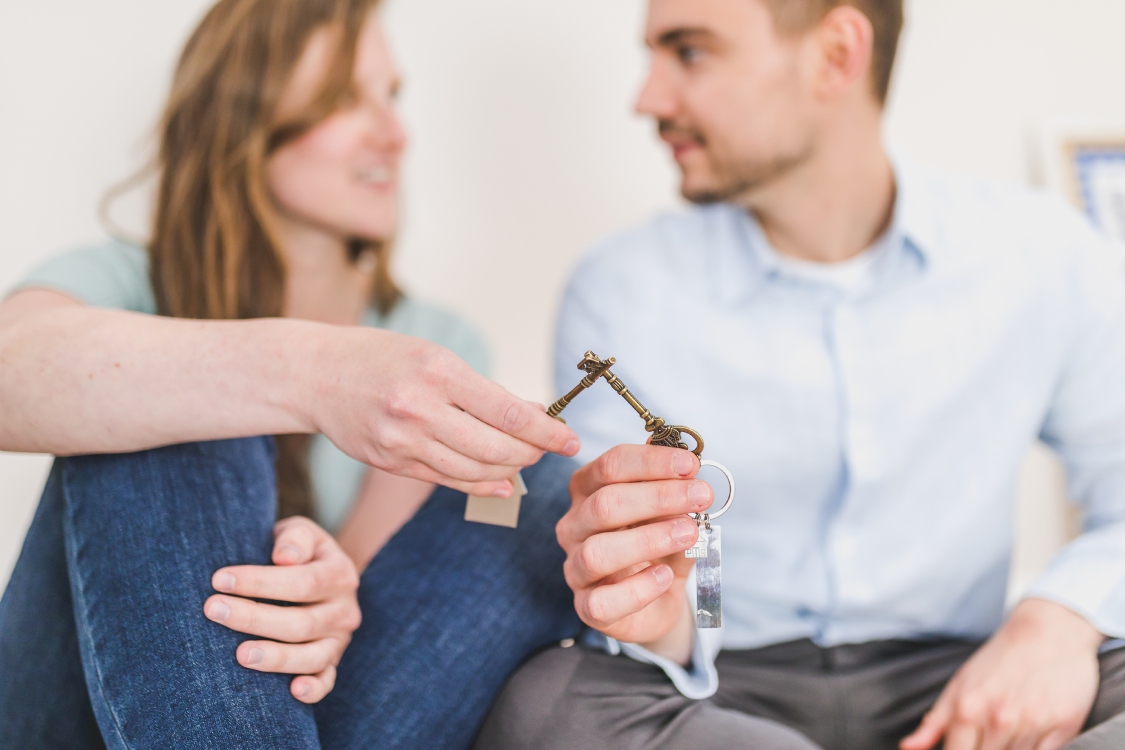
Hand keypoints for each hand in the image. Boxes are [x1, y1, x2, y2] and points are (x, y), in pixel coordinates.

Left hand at [204, 517, 361, 703]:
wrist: (318, 573)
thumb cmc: (298, 552)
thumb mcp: (300, 533)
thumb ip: (294, 538)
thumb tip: (284, 557)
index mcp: (340, 574)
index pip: (302, 582)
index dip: (260, 582)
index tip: (220, 579)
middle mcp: (345, 610)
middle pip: (302, 622)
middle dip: (254, 618)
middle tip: (213, 610)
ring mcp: (339, 641)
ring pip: (313, 656)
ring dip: (276, 657)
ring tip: (239, 655)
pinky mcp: (332, 664)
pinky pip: (327, 681)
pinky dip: (314, 690)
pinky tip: (293, 691)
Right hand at [306, 329, 579, 496]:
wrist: (315, 374)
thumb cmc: (382, 358)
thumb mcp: (435, 357)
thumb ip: (482, 390)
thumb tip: (534, 414)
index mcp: (438, 372)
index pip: (507, 412)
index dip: (546, 431)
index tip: (571, 440)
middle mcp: (419, 409)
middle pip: (495, 447)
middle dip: (531, 452)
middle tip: (549, 449)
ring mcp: (402, 441)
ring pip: (474, 470)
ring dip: (509, 469)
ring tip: (525, 460)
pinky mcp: (390, 463)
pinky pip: (447, 481)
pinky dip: (481, 484)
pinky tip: (501, 482)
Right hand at [556, 445, 711, 658]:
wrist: (659, 600)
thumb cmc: (659, 547)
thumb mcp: (670, 512)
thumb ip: (674, 489)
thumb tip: (687, 463)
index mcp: (588, 491)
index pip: (610, 466)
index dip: (651, 462)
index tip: (691, 465)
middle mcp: (574, 526)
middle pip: (605, 503)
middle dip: (659, 496)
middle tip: (701, 496)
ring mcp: (576, 568)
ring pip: (598, 551)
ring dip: (649, 539)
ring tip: (689, 533)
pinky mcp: (587, 607)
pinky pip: (603, 601)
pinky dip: (639, 588)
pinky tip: (666, 576)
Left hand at [901, 599, 1103, 749]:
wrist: (1049, 631)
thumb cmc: (999, 661)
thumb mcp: (959, 685)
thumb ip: (935, 722)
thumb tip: (909, 748)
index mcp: (967, 708)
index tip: (963, 748)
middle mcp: (999, 718)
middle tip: (985, 737)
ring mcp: (1033, 724)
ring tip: (1008, 733)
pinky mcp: (1065, 726)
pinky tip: (1031, 738)